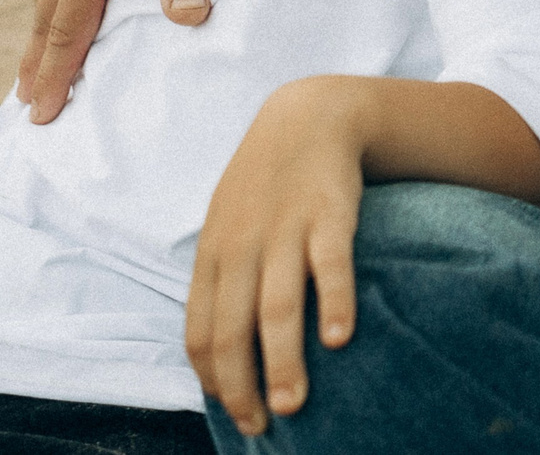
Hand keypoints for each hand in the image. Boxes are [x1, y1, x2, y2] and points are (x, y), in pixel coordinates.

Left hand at [185, 80, 364, 436]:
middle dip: (243, 385)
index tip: (233, 411)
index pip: (200, 331)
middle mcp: (243, 246)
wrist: (308, 117)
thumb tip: (218, 350)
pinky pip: (330, 264)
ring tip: (291, 404)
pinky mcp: (330, 213)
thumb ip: (222, 279)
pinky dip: (333, 302)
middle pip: (234, 329)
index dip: (213, 378)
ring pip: (277, 307)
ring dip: (283, 361)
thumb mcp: (227, 225)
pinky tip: (339, 338)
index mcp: (213, 254)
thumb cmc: (265, 184)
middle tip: (260, 425)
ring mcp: (286, 229)